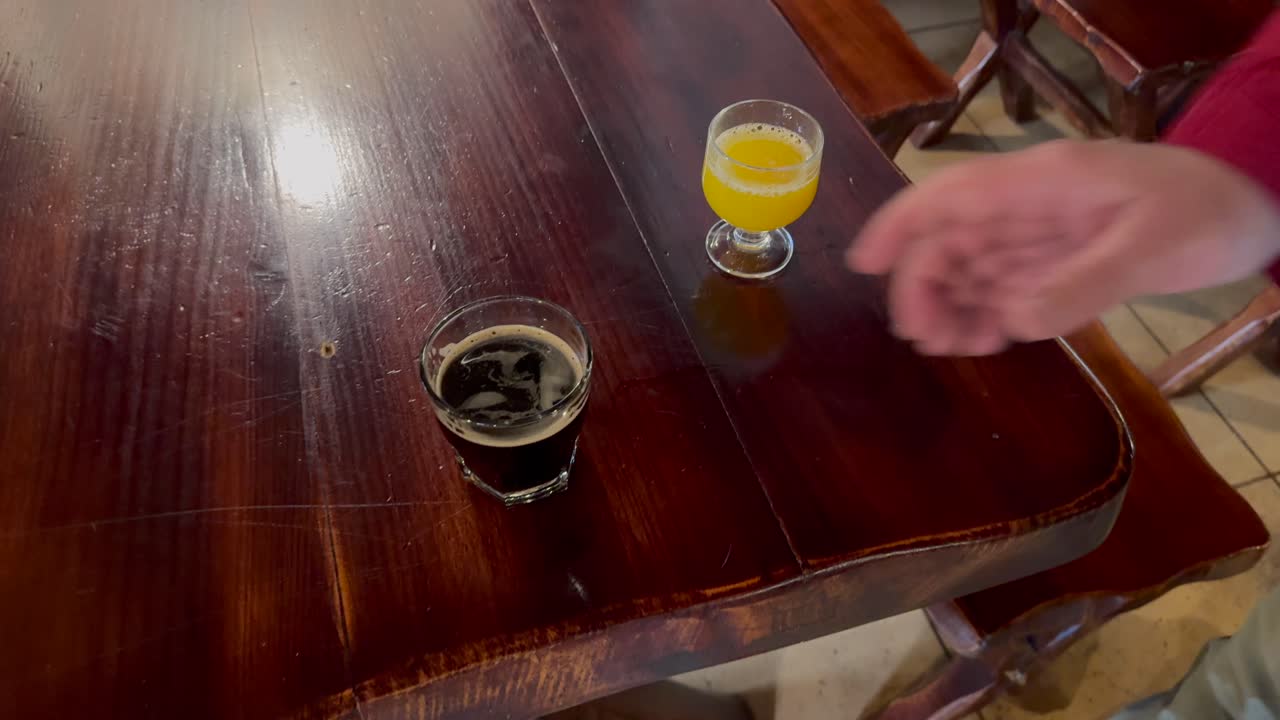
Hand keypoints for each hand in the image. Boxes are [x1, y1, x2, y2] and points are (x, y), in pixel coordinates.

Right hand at [846, 140, 1279, 355]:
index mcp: (1041, 184)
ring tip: (959, 350)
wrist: (1252, 208)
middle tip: (926, 340)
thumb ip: (1081, 284)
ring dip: (951, 309)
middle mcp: (1027, 208)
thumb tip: (1012, 321)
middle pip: (949, 241)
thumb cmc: (1204, 213)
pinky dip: (985, 317)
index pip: (951, 197)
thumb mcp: (1152, 247)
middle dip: (924, 287)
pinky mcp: (1053, 265)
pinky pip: (1001, 290)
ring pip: (968, 270)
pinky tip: (989, 343)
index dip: (899, 226)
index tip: (862, 264)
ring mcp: (1038, 237)